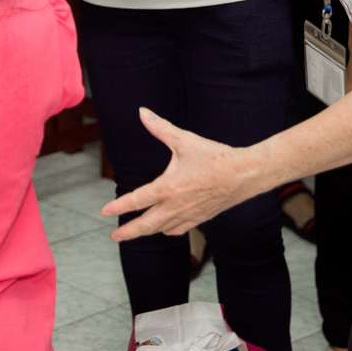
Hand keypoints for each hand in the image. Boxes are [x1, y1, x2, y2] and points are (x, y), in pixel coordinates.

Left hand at [100, 108, 264, 240]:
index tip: (105, 211)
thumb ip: (160, 128)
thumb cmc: (216, 157)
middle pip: (147, 224)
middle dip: (129, 232)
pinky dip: (168, 231)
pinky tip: (164, 230)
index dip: (119, 207)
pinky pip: (180, 230)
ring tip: (135, 234)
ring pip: (162, 229)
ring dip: (147, 232)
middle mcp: (177, 205)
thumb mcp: (184, 140)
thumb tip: (143, 112)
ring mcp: (190, 215)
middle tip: (115, 237)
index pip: (137, 200)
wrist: (246, 174)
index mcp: (168, 188)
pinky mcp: (202, 218)